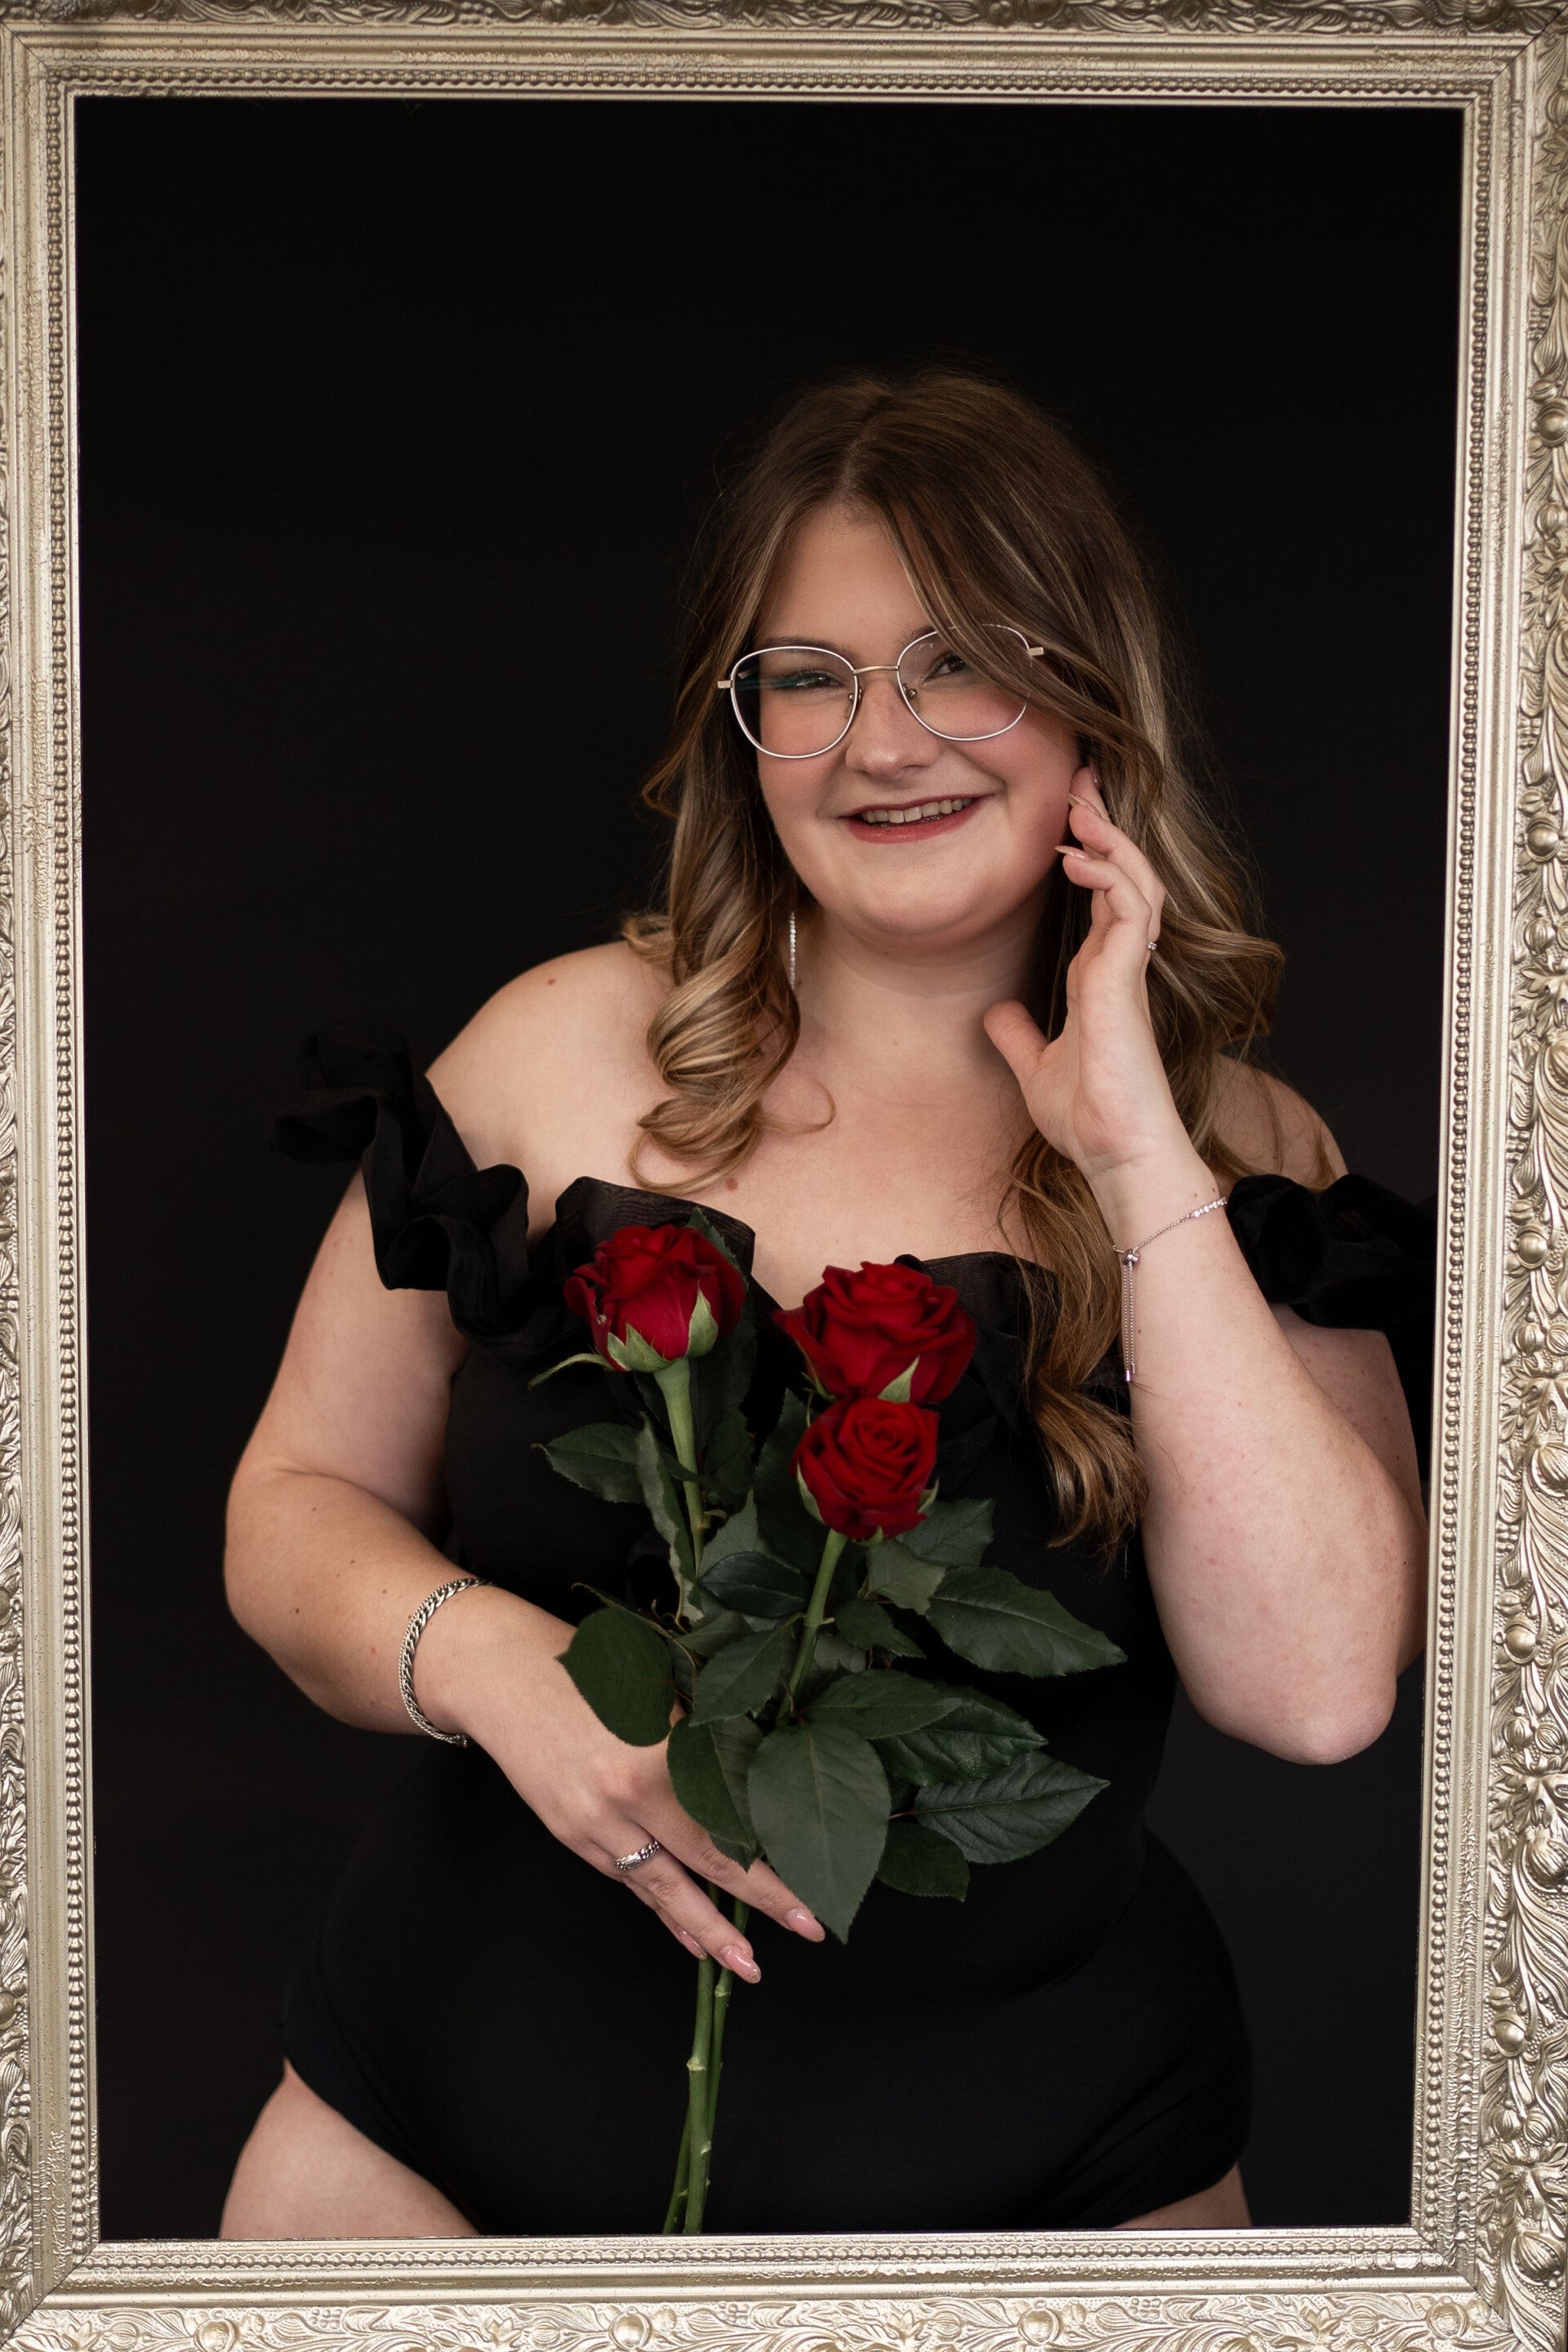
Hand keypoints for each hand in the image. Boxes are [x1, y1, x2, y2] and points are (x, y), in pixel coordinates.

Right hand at [418, 1583, 824, 1978]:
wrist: (500, 1673)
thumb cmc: (587, 1665)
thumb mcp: (658, 1694)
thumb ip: (701, 1744)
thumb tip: (749, 1788)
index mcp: (661, 1753)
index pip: (730, 1820)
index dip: (772, 1863)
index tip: (810, 1892)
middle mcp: (628, 1796)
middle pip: (704, 1862)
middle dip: (757, 1904)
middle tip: (806, 1931)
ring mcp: (594, 1821)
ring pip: (661, 1885)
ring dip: (704, 1927)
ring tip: (743, 1962)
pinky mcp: (569, 1834)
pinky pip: (626, 1877)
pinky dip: (658, 1905)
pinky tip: (686, 1929)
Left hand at [983, 769, 1187, 1187]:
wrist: (1117, 1154)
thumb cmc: (1089, 1118)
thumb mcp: (1036, 1067)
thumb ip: (1020, 1036)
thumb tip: (996, 1014)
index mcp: (1101, 977)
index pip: (1101, 897)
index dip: (1089, 852)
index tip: (1067, 814)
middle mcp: (1120, 966)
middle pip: (1123, 876)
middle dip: (1105, 825)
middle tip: (1080, 780)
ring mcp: (1129, 972)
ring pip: (1135, 882)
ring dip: (1109, 840)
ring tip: (1080, 803)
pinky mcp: (1129, 982)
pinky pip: (1129, 912)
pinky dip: (1108, 878)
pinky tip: (1078, 858)